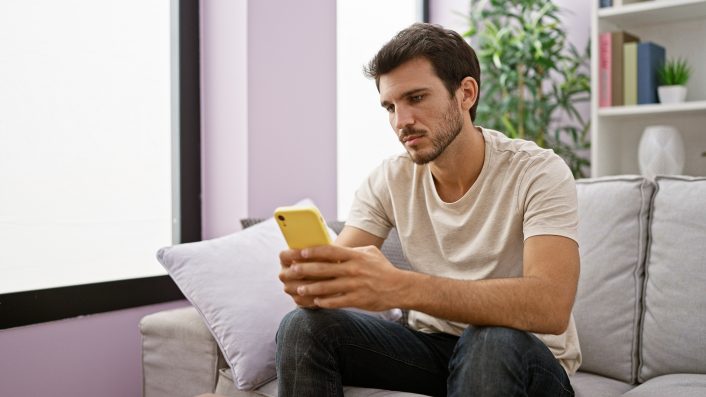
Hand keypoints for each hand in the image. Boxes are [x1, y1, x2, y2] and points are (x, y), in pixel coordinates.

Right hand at [279, 248, 326, 307]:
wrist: (326, 276)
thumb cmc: (323, 260)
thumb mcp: (320, 254)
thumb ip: (318, 251)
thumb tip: (324, 247)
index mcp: (286, 260)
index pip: (284, 256)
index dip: (293, 254)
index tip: (304, 252)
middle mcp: (285, 274)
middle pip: (288, 273)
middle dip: (302, 271)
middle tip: (316, 269)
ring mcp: (290, 288)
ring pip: (296, 288)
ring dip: (311, 285)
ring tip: (326, 281)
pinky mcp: (297, 299)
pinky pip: (304, 300)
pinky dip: (315, 296)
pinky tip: (327, 292)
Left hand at [280, 245, 407, 310]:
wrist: (399, 287)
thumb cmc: (383, 269)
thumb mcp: (370, 253)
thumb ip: (353, 250)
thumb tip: (336, 248)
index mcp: (355, 256)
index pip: (330, 251)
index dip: (313, 252)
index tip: (300, 252)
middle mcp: (354, 270)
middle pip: (324, 269)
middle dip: (305, 270)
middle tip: (291, 271)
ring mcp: (355, 286)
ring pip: (327, 287)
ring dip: (310, 288)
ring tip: (298, 289)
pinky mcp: (358, 300)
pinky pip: (337, 302)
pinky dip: (324, 302)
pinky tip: (315, 302)